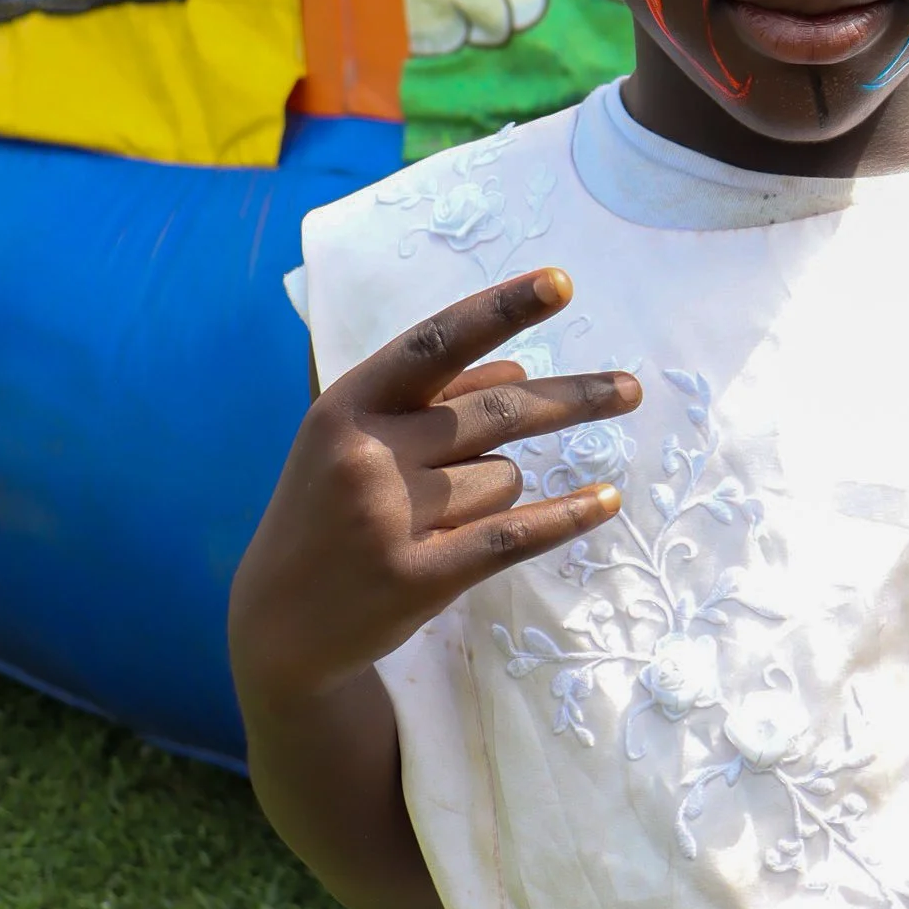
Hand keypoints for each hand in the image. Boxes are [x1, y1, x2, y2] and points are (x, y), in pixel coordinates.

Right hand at [231, 269, 639, 703]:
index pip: (438, 342)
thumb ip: (432, 400)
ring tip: (441, 521)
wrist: (279, 624)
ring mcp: (389, 516)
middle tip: (630, 391)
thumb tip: (521, 369)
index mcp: (349, 404)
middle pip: (499, 411)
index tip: (562, 284)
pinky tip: (605, 500)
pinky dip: (566, 515)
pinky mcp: (419, 576)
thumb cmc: (327, 515)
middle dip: (572, 401)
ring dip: (497, 492)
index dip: (502, 309)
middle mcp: (368, 452)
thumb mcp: (357, 440)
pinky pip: (516, 532)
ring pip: (504, 477)